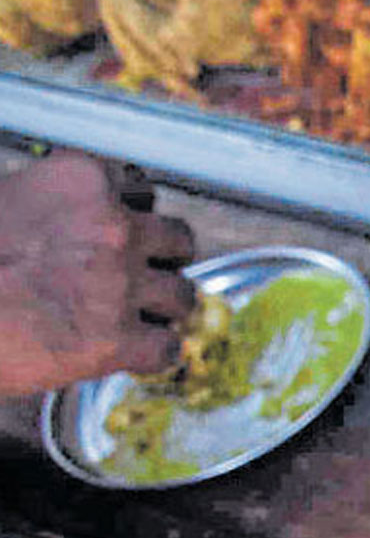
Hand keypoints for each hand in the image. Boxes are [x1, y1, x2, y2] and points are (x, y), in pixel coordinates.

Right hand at [0, 153, 196, 396]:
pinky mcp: (117, 339)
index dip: (132, 214)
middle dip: (163, 258)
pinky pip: (166, 349)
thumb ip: (44, 204)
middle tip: (145, 273)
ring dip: (166, 308)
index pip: (138, 188)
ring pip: (183, 295)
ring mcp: (120, 283)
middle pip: (177, 239)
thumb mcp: (3, 200)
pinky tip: (135, 356)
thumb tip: (58, 223)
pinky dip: (154, 356)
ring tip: (144, 318)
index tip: (123, 228)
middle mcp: (112, 226)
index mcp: (80, 180)